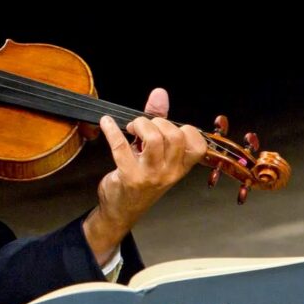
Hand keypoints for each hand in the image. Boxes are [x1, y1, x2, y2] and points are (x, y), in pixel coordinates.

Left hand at [83, 88, 206, 263]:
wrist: (121, 210)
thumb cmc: (140, 178)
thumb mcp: (153, 153)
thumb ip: (158, 121)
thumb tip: (159, 93)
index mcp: (181, 167)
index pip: (197, 143)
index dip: (183, 129)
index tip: (165, 128)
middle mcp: (170, 172)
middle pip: (174, 135)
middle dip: (156, 122)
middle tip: (141, 127)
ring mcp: (151, 176)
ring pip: (154, 139)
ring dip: (140, 125)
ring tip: (131, 128)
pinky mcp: (129, 176)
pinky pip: (121, 147)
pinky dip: (112, 130)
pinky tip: (106, 123)